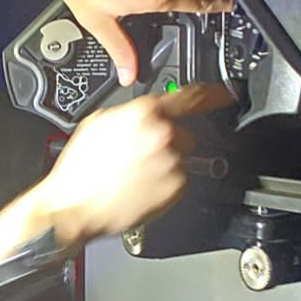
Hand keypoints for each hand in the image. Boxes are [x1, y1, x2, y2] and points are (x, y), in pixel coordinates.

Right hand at [42, 83, 233, 244]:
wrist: (74, 207)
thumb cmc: (81, 169)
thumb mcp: (99, 123)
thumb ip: (129, 112)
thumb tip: (144, 112)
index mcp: (145, 113)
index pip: (192, 96)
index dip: (213, 93)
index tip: (225, 94)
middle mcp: (164, 136)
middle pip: (184, 132)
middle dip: (168, 140)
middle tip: (141, 153)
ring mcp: (173, 164)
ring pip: (180, 157)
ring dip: (165, 162)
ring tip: (135, 173)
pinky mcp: (176, 188)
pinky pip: (178, 179)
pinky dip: (164, 182)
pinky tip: (140, 186)